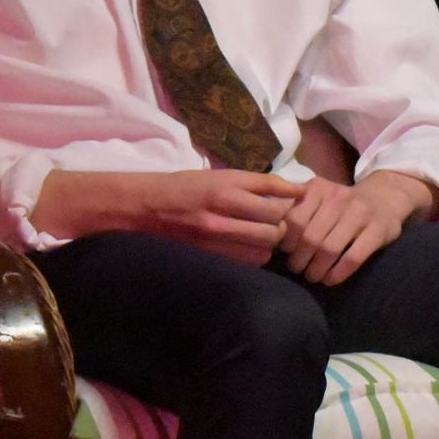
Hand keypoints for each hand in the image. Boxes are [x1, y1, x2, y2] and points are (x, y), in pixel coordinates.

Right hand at [33, 168, 307, 265]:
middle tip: (275, 223)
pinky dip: (253, 256)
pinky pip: (247, 262)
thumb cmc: (184, 187)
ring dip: (269, 243)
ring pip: (266, 248)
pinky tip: (244, 248)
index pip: (278, 199)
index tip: (289, 204)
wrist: (139, 207)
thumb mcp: (221, 175)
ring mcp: (214, 236)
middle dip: (283, 226)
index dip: (290, 204)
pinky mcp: (208, 255)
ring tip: (259, 235)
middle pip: (277, 226)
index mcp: (227, 187)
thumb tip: (298, 190)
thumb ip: (260, 183)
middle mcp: (222, 211)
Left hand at [278, 170, 437, 285]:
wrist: (386, 197)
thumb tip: (266, 232)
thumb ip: (295, 208)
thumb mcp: (319, 197)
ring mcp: (361, 214)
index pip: (294, 220)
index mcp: (319, 188)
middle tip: (298, 270)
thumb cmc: (343, 204)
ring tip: (313, 276)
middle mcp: (339, 198)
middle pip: (311, 237)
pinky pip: (353, 257)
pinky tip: (331, 279)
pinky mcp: (378, 231)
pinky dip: (338, 273)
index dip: (286, 242)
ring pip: (330, 249)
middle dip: (300, 260)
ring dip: (317, 270)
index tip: (285, 253)